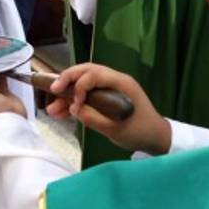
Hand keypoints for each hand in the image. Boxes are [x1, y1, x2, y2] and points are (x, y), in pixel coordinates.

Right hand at [46, 63, 171, 155]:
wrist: (156, 137)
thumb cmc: (140, 132)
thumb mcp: (115, 129)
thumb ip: (93, 118)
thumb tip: (73, 108)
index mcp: (121, 83)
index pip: (94, 74)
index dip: (79, 86)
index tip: (74, 104)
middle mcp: (115, 80)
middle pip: (87, 71)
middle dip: (67, 79)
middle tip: (52, 90)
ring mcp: (111, 87)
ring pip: (84, 82)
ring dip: (68, 93)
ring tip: (52, 109)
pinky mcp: (108, 96)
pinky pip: (88, 93)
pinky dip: (75, 101)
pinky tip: (62, 112)